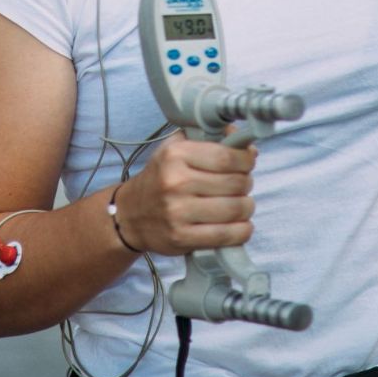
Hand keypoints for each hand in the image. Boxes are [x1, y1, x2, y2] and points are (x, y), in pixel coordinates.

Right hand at [112, 132, 255, 253]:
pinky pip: (228, 234)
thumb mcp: (176, 148)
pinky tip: (238, 224)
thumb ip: (210, 138)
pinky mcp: (182, 237)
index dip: (246, 160)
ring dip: (246, 207)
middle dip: (246, 183)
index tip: (247, 162)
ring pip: (236, 208)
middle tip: (241, 185)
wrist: (130, 215)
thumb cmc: (160, 179)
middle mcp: (175, 183)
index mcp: (175, 155)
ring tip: (240, 204)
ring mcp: (178, 212)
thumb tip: (246, 144)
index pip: (227, 156)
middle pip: (236, 183)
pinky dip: (241, 230)